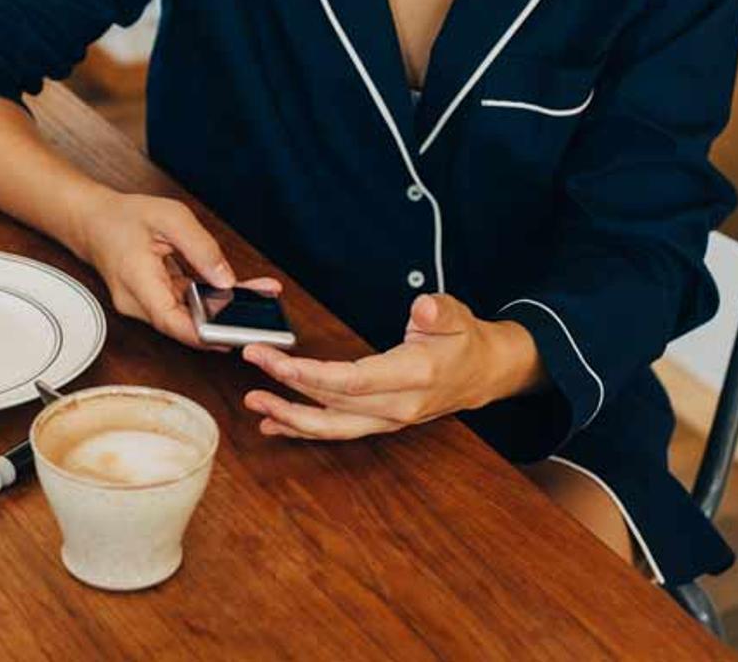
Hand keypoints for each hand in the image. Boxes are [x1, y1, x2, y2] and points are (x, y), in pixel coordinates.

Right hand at [67, 190, 280, 349]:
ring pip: (188, 318)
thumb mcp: (169, 217)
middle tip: (264, 319)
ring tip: (260, 296)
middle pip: (185, 324)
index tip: (235, 335)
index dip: (204, 333)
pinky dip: (209, 302)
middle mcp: (137, 303)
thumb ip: (201, 248)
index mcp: (135, 280)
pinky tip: (238, 291)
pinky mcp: (153, 303)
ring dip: (221, 311)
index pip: (171, 320)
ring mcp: (144, 307)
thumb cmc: (124, 217)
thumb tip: (226, 280)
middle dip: (225, 322)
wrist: (92, 222)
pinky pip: (184, 308)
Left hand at [241, 293, 544, 438]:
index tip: (277, 361)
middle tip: (253, 365)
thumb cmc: (464, 339)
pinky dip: (304, 429)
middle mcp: (398, 406)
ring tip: (255, 403)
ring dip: (290, 418)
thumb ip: (439, 310)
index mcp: (413, 375)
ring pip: (332, 427)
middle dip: (288, 388)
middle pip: (333, 404)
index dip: (311, 375)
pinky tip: (274, 423)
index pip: (352, 381)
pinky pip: (337, 430)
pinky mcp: (380, 422)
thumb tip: (423, 308)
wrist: (484, 373)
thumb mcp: (457, 314)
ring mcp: (389, 419)